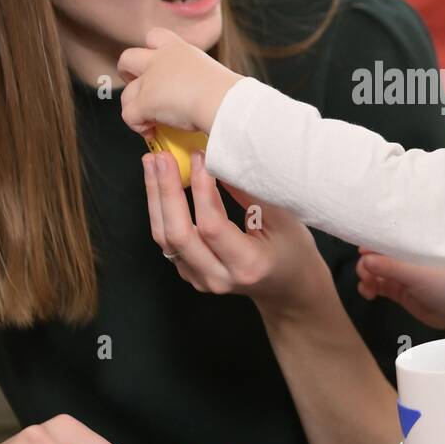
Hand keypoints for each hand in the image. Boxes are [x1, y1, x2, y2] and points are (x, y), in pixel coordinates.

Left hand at [118, 27, 242, 136]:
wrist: (224, 101)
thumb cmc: (227, 92)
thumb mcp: (211, 74)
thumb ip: (197, 77)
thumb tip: (200, 94)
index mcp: (179, 49)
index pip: (155, 36)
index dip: (150, 50)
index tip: (156, 65)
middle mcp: (160, 60)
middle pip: (127, 58)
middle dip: (127, 73)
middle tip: (141, 89)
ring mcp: (150, 80)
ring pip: (126, 93)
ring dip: (133, 108)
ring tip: (150, 121)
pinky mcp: (145, 102)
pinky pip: (129, 115)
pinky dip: (137, 126)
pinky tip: (151, 132)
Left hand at [144, 146, 332, 316]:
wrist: (288, 287)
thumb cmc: (292, 250)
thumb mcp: (282, 219)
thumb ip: (249, 193)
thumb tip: (220, 158)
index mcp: (247, 265)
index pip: (212, 226)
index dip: (201, 189)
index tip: (200, 157)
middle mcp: (219, 276)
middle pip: (178, 234)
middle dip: (166, 191)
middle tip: (163, 156)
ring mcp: (200, 278)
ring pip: (165, 238)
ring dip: (156, 198)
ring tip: (152, 163)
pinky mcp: (190, 273)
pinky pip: (167, 242)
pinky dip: (161, 211)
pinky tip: (160, 184)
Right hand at [355, 246, 444, 329]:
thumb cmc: (444, 282)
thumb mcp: (416, 272)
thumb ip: (390, 265)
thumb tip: (364, 258)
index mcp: (409, 246)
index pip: (384, 239)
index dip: (371, 243)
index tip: (362, 252)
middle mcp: (403, 258)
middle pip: (375, 255)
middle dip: (366, 264)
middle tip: (367, 276)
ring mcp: (400, 274)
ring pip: (374, 270)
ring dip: (365, 276)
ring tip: (368, 288)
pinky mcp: (399, 291)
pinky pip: (378, 285)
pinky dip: (369, 287)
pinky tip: (368, 293)